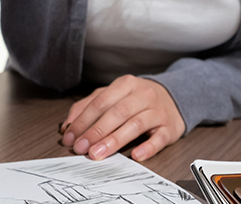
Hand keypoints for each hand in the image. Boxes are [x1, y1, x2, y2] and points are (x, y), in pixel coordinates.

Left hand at [60, 75, 184, 161]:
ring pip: (135, 125)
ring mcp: (157, 111)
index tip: (71, 136)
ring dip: (114, 141)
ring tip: (98, 153)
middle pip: (117, 113)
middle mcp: (142, 95)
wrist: (173, 98)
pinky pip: (159, 138)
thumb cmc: (137, 99)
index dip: (83, 120)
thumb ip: (88, 106)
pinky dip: (147, 147)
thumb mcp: (113, 95)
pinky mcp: (169, 128)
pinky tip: (135, 155)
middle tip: (81, 148)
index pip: (101, 102)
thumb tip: (68, 126)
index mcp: (125, 84)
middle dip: (96, 131)